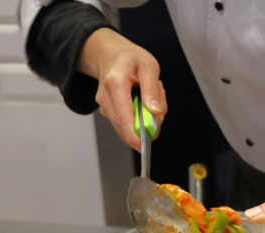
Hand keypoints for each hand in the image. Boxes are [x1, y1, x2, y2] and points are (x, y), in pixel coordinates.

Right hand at [78, 28, 166, 150]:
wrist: (111, 55)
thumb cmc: (131, 58)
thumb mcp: (149, 66)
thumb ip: (152, 89)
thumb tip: (155, 112)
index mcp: (115, 83)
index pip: (124, 117)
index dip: (135, 136)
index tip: (145, 145)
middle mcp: (105, 97)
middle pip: (125, 127)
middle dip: (147, 124)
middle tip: (159, 104)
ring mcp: (104, 106)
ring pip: (127, 126)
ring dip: (144, 119)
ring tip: (150, 96)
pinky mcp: (107, 111)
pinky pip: (126, 122)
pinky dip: (139, 117)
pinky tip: (142, 100)